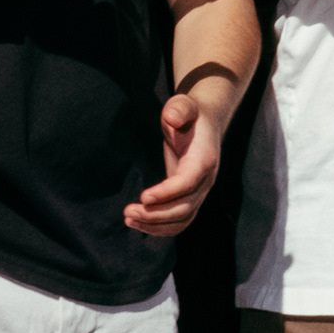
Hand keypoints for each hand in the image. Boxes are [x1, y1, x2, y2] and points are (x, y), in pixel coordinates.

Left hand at [124, 78, 233, 236]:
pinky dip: (160, 227)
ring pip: (182, 219)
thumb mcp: (183, 105)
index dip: (167, 193)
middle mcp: (206, 180)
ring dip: (155, 225)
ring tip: (129, 219)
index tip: (143, 196)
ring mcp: (200, 192)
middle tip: (128, 212)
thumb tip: (172, 118)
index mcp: (204, 159)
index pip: (187, 183)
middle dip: (156, 214)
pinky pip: (179, 221)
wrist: (203, 122)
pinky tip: (138, 223)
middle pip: (184, 207)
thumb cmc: (189, 114)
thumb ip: (179, 109)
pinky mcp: (190, 198)